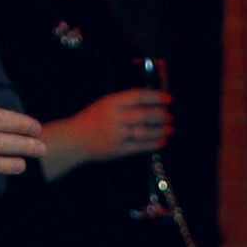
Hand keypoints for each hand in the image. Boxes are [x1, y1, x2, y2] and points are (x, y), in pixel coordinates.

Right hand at [42, 89, 170, 178]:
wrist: (75, 139)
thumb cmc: (90, 120)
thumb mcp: (104, 104)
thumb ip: (123, 103)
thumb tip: (146, 102)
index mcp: (111, 102)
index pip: (137, 96)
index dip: (155, 97)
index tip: (168, 98)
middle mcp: (115, 117)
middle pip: (143, 114)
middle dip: (160, 115)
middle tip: (170, 116)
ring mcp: (117, 134)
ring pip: (143, 131)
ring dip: (159, 131)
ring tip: (170, 129)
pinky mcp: (118, 149)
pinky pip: (139, 147)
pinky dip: (152, 144)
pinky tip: (161, 142)